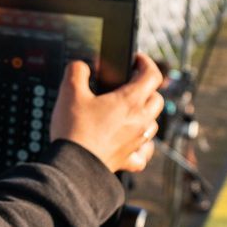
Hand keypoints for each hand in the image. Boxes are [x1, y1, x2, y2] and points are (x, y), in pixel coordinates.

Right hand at [50, 53, 164, 174]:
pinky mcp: (128, 159)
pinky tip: (136, 143)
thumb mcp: (69, 92)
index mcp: (130, 101)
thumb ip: (77, 71)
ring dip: (146, 115)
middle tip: (131, 84)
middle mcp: (139, 121)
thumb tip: (80, 67)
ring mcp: (137, 141)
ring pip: (153, 124)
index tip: (136, 60)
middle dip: (147, 88)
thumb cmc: (75, 130)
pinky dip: (143, 146)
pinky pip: (144, 152)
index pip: (152, 75)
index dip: (146, 63)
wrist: (74, 166)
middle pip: (157, 99)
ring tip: (130, 112)